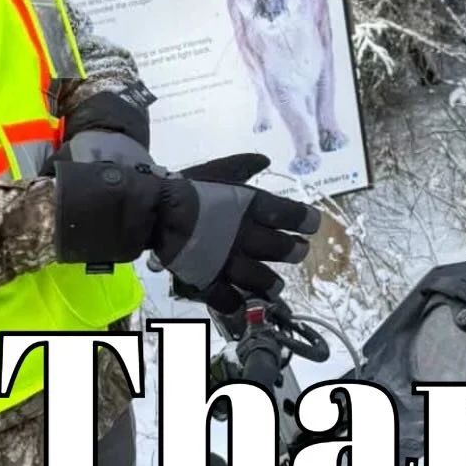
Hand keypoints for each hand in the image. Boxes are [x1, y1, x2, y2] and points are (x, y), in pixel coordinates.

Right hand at [52, 156, 320, 307]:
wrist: (154, 210)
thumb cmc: (186, 186)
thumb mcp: (217, 170)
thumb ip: (242, 166)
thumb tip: (264, 159)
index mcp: (253, 207)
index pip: (293, 216)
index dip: (307, 221)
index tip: (311, 225)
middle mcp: (249, 237)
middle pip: (284, 249)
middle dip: (294, 251)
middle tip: (297, 252)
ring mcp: (230, 263)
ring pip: (262, 279)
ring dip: (272, 283)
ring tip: (276, 285)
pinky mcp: (210, 281)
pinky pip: (229, 300)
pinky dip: (238, 305)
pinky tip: (243, 305)